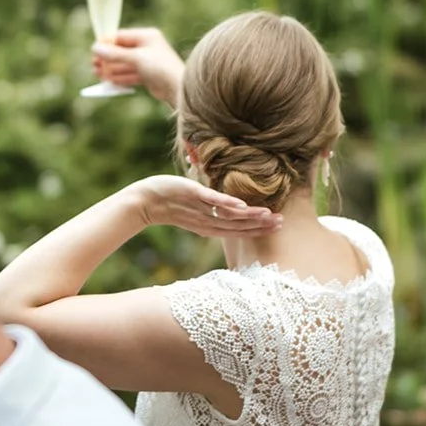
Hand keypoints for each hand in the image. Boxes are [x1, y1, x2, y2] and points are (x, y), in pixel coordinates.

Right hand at [92, 27, 184, 105]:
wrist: (178, 88)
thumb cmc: (160, 68)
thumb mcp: (136, 58)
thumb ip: (115, 54)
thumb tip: (95, 48)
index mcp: (146, 36)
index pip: (121, 36)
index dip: (106, 43)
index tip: (94, 50)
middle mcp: (147, 47)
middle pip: (121, 51)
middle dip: (107, 59)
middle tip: (94, 65)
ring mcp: (147, 61)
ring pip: (124, 64)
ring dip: (111, 69)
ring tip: (97, 74)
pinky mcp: (147, 75)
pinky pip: (130, 74)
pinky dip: (120, 78)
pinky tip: (109, 82)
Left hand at [128, 176, 281, 237]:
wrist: (144, 200)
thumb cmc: (169, 201)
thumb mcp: (193, 206)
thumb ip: (209, 204)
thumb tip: (223, 200)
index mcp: (208, 225)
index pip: (236, 230)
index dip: (256, 229)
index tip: (276, 226)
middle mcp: (207, 221)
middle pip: (237, 226)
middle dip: (260, 225)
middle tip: (281, 224)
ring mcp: (200, 209)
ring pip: (229, 215)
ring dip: (250, 216)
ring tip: (269, 215)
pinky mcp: (193, 195)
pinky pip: (212, 202)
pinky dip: (227, 205)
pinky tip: (242, 207)